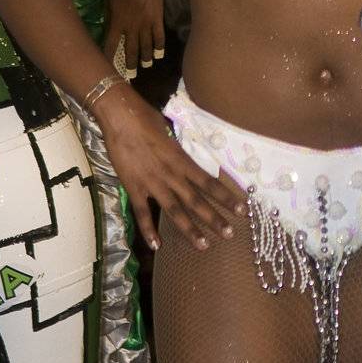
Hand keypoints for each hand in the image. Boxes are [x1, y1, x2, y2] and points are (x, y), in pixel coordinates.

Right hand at [97, 84, 244, 251]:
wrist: (120, 117)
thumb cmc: (145, 118)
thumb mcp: (169, 134)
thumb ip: (178, 151)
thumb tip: (185, 158)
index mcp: (182, 160)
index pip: (209, 182)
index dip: (226, 197)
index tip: (241, 209)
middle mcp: (171, 175)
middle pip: (196, 201)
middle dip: (214, 219)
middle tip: (229, 234)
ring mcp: (152, 184)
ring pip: (175, 211)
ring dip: (190, 230)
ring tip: (203, 245)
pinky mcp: (134, 188)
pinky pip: (142, 213)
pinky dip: (148, 230)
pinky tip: (156, 246)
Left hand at [104, 0, 166, 78]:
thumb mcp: (108, 2)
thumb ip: (109, 18)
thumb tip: (109, 28)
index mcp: (116, 24)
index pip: (110, 46)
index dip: (108, 57)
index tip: (106, 68)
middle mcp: (131, 29)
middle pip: (130, 51)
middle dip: (130, 65)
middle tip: (131, 76)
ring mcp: (146, 26)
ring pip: (146, 47)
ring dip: (146, 58)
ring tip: (146, 66)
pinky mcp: (157, 20)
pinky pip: (159, 37)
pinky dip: (159, 47)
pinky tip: (160, 55)